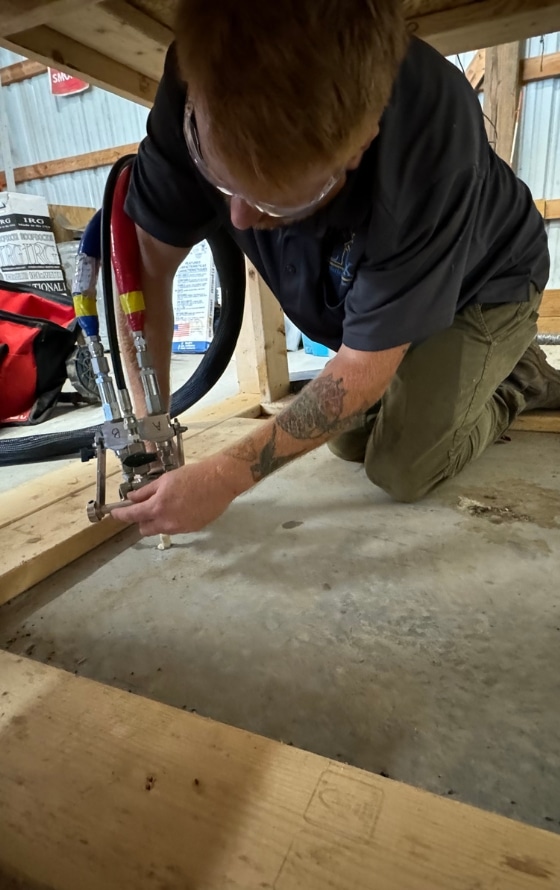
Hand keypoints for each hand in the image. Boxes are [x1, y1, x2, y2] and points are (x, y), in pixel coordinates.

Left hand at [111, 458, 234, 535]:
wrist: (219, 481)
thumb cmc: (191, 476)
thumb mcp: (165, 480)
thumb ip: (146, 491)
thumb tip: (132, 498)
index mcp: (157, 507)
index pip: (132, 516)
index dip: (121, 516)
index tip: (115, 514)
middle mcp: (166, 522)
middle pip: (144, 529)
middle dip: (142, 520)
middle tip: (146, 506)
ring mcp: (180, 528)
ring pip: (160, 529)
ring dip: (157, 521)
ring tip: (168, 505)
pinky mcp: (192, 529)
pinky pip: (176, 528)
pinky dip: (173, 520)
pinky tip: (182, 507)